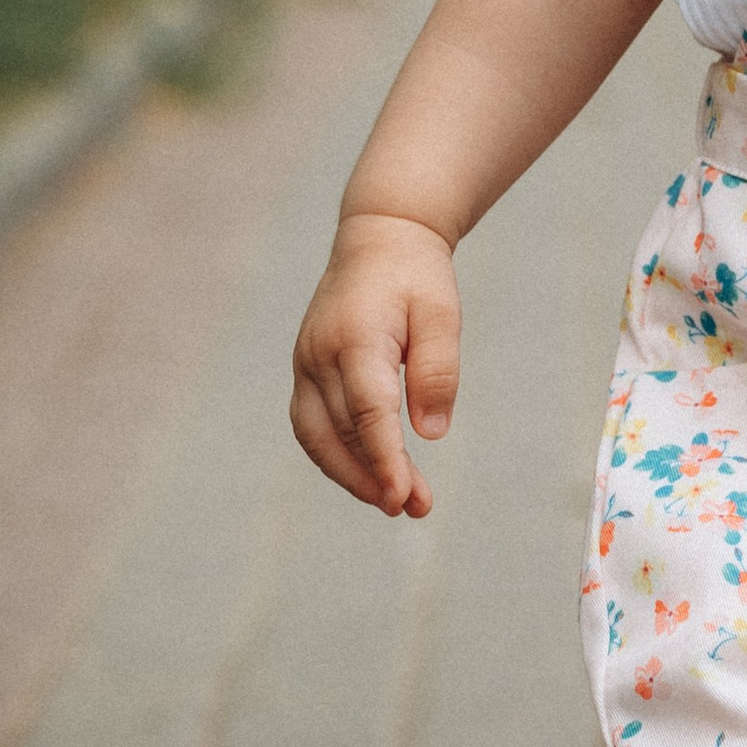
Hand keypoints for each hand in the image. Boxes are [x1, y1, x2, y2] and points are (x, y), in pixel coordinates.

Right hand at [290, 211, 461, 513]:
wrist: (378, 238)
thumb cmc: (416, 276)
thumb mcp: (442, 314)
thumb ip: (437, 371)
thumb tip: (431, 434)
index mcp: (356, 338)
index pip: (367, 412)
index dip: (384, 459)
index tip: (402, 496)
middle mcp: (319, 355)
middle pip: (342, 432)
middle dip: (375, 477)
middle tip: (415, 508)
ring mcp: (305, 364)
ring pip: (317, 436)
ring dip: (353, 475)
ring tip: (397, 502)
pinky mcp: (305, 371)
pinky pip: (312, 426)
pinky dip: (337, 456)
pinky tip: (370, 475)